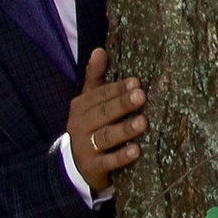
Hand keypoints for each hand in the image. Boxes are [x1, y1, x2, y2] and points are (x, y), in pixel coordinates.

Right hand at [66, 46, 147, 196]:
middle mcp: (81, 125)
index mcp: (81, 106)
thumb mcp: (89, 102)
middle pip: (103, 113)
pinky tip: (136, 151)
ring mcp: (86, 147)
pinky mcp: (94, 167)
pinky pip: (108, 162)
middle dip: (122, 104)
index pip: (99, 95)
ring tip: (143, 122)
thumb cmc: (90, 126)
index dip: (117, 88)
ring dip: (124, 129)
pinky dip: (122, 157)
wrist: (74, 164)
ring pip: (106, 136)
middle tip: (141, 96)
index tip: (136, 82)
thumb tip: (99, 50)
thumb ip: (95, 78)